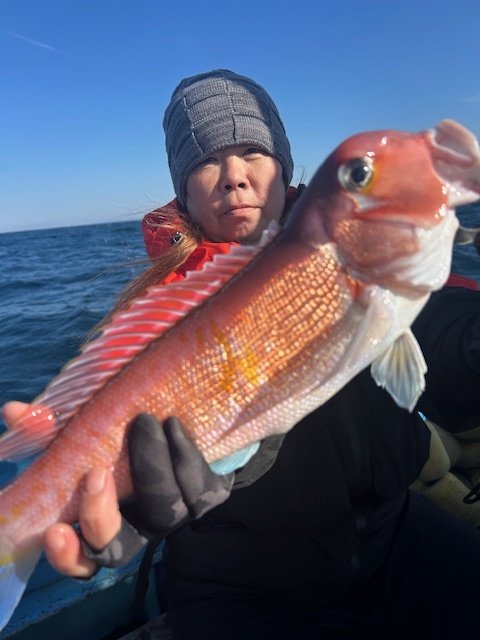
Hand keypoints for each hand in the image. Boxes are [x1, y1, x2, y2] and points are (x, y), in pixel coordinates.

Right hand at [43, 414, 232, 575]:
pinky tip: (173, 427)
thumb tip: (14, 410)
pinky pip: (199, 488)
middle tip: (95, 472)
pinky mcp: (208, 495)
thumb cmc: (125, 434)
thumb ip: (50, 426)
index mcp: (106, 521)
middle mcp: (140, 527)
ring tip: (145, 422)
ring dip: (151, 468)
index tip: (54, 530)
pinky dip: (185, 457)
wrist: (189, 423)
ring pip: (164, 514)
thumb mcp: (84, 428)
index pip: (83, 559)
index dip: (68, 555)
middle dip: (101, 516)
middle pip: (119, 548)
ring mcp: (175, 514)